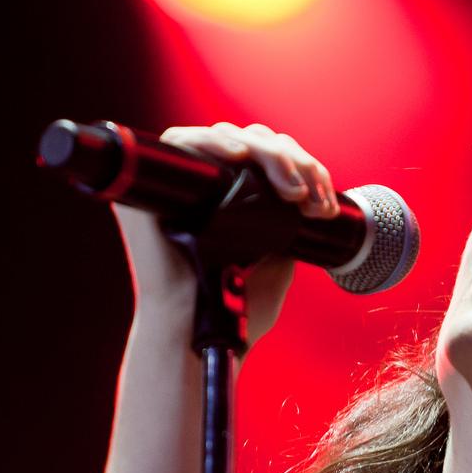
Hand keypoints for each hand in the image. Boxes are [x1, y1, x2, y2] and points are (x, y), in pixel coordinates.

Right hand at [113, 122, 341, 343]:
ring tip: (290, 189)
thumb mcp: (277, 263)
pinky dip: (209, 142)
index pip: (269, 158)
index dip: (303, 167)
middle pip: (253, 142)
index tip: (324, 206)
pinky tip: (239, 158)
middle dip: (293, 162)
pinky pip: (177, 141)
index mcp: (232, 199)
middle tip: (308, 200)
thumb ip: (287, 230)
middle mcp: (205, 185)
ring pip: (226, 137)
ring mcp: (178, 184)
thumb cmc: (233, 311)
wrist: (199, 335)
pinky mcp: (147, 186)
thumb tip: (304, 198)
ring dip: (266, 153)